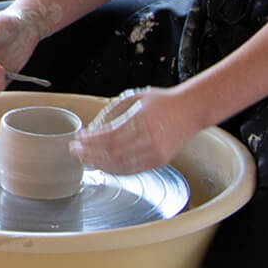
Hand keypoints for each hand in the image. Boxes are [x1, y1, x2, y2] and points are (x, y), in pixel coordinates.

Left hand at [70, 86, 196, 174]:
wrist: (191, 111)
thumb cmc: (162, 102)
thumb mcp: (134, 97)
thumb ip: (112, 112)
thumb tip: (92, 129)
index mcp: (142, 120)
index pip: (109, 136)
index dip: (91, 141)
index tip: (78, 139)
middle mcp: (150, 139)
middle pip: (112, 153)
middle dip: (90, 154)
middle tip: (76, 152)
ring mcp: (156, 153)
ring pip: (121, 165)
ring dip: (100, 163)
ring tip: (86, 159)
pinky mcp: (159, 162)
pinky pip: (132, 170)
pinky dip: (115, 169)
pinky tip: (103, 164)